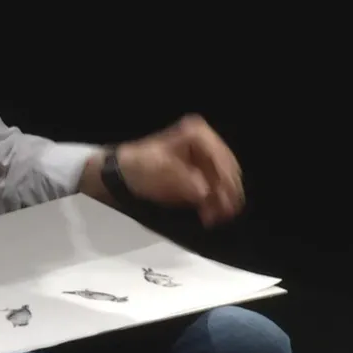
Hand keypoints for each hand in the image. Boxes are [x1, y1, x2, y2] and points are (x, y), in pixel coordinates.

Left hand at [116, 114, 244, 225]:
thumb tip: (204, 191)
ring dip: (222, 202)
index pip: (220, 155)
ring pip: (225, 183)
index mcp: (196, 134)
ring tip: (214, 218)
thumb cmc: (140, 165)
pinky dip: (215, 205)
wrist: (125, 174)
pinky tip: (209, 217)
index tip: (222, 195)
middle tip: (223, 212)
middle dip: (225, 192)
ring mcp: (206, 162)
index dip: (224, 176)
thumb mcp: (160, 169)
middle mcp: (206, 144)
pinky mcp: (203, 178)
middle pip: (227, 170)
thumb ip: (184, 179)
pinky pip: (216, 193)